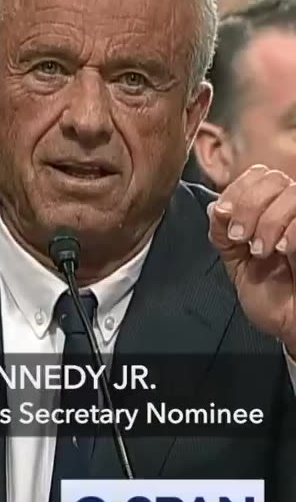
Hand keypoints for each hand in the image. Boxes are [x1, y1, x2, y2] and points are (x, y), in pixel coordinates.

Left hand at [209, 164, 295, 349]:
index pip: (259, 175)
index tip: (223, 216)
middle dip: (248, 206)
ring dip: (267, 221)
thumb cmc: (271, 296)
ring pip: (292, 194)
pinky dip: (290, 232)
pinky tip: (282, 250)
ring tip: (259, 250)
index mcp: (275, 211)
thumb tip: (215, 207)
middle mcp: (295, 213)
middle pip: (274, 179)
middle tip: (240, 237)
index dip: (237, 190)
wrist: (290, 326)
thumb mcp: (237, 263)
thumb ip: (223, 234)